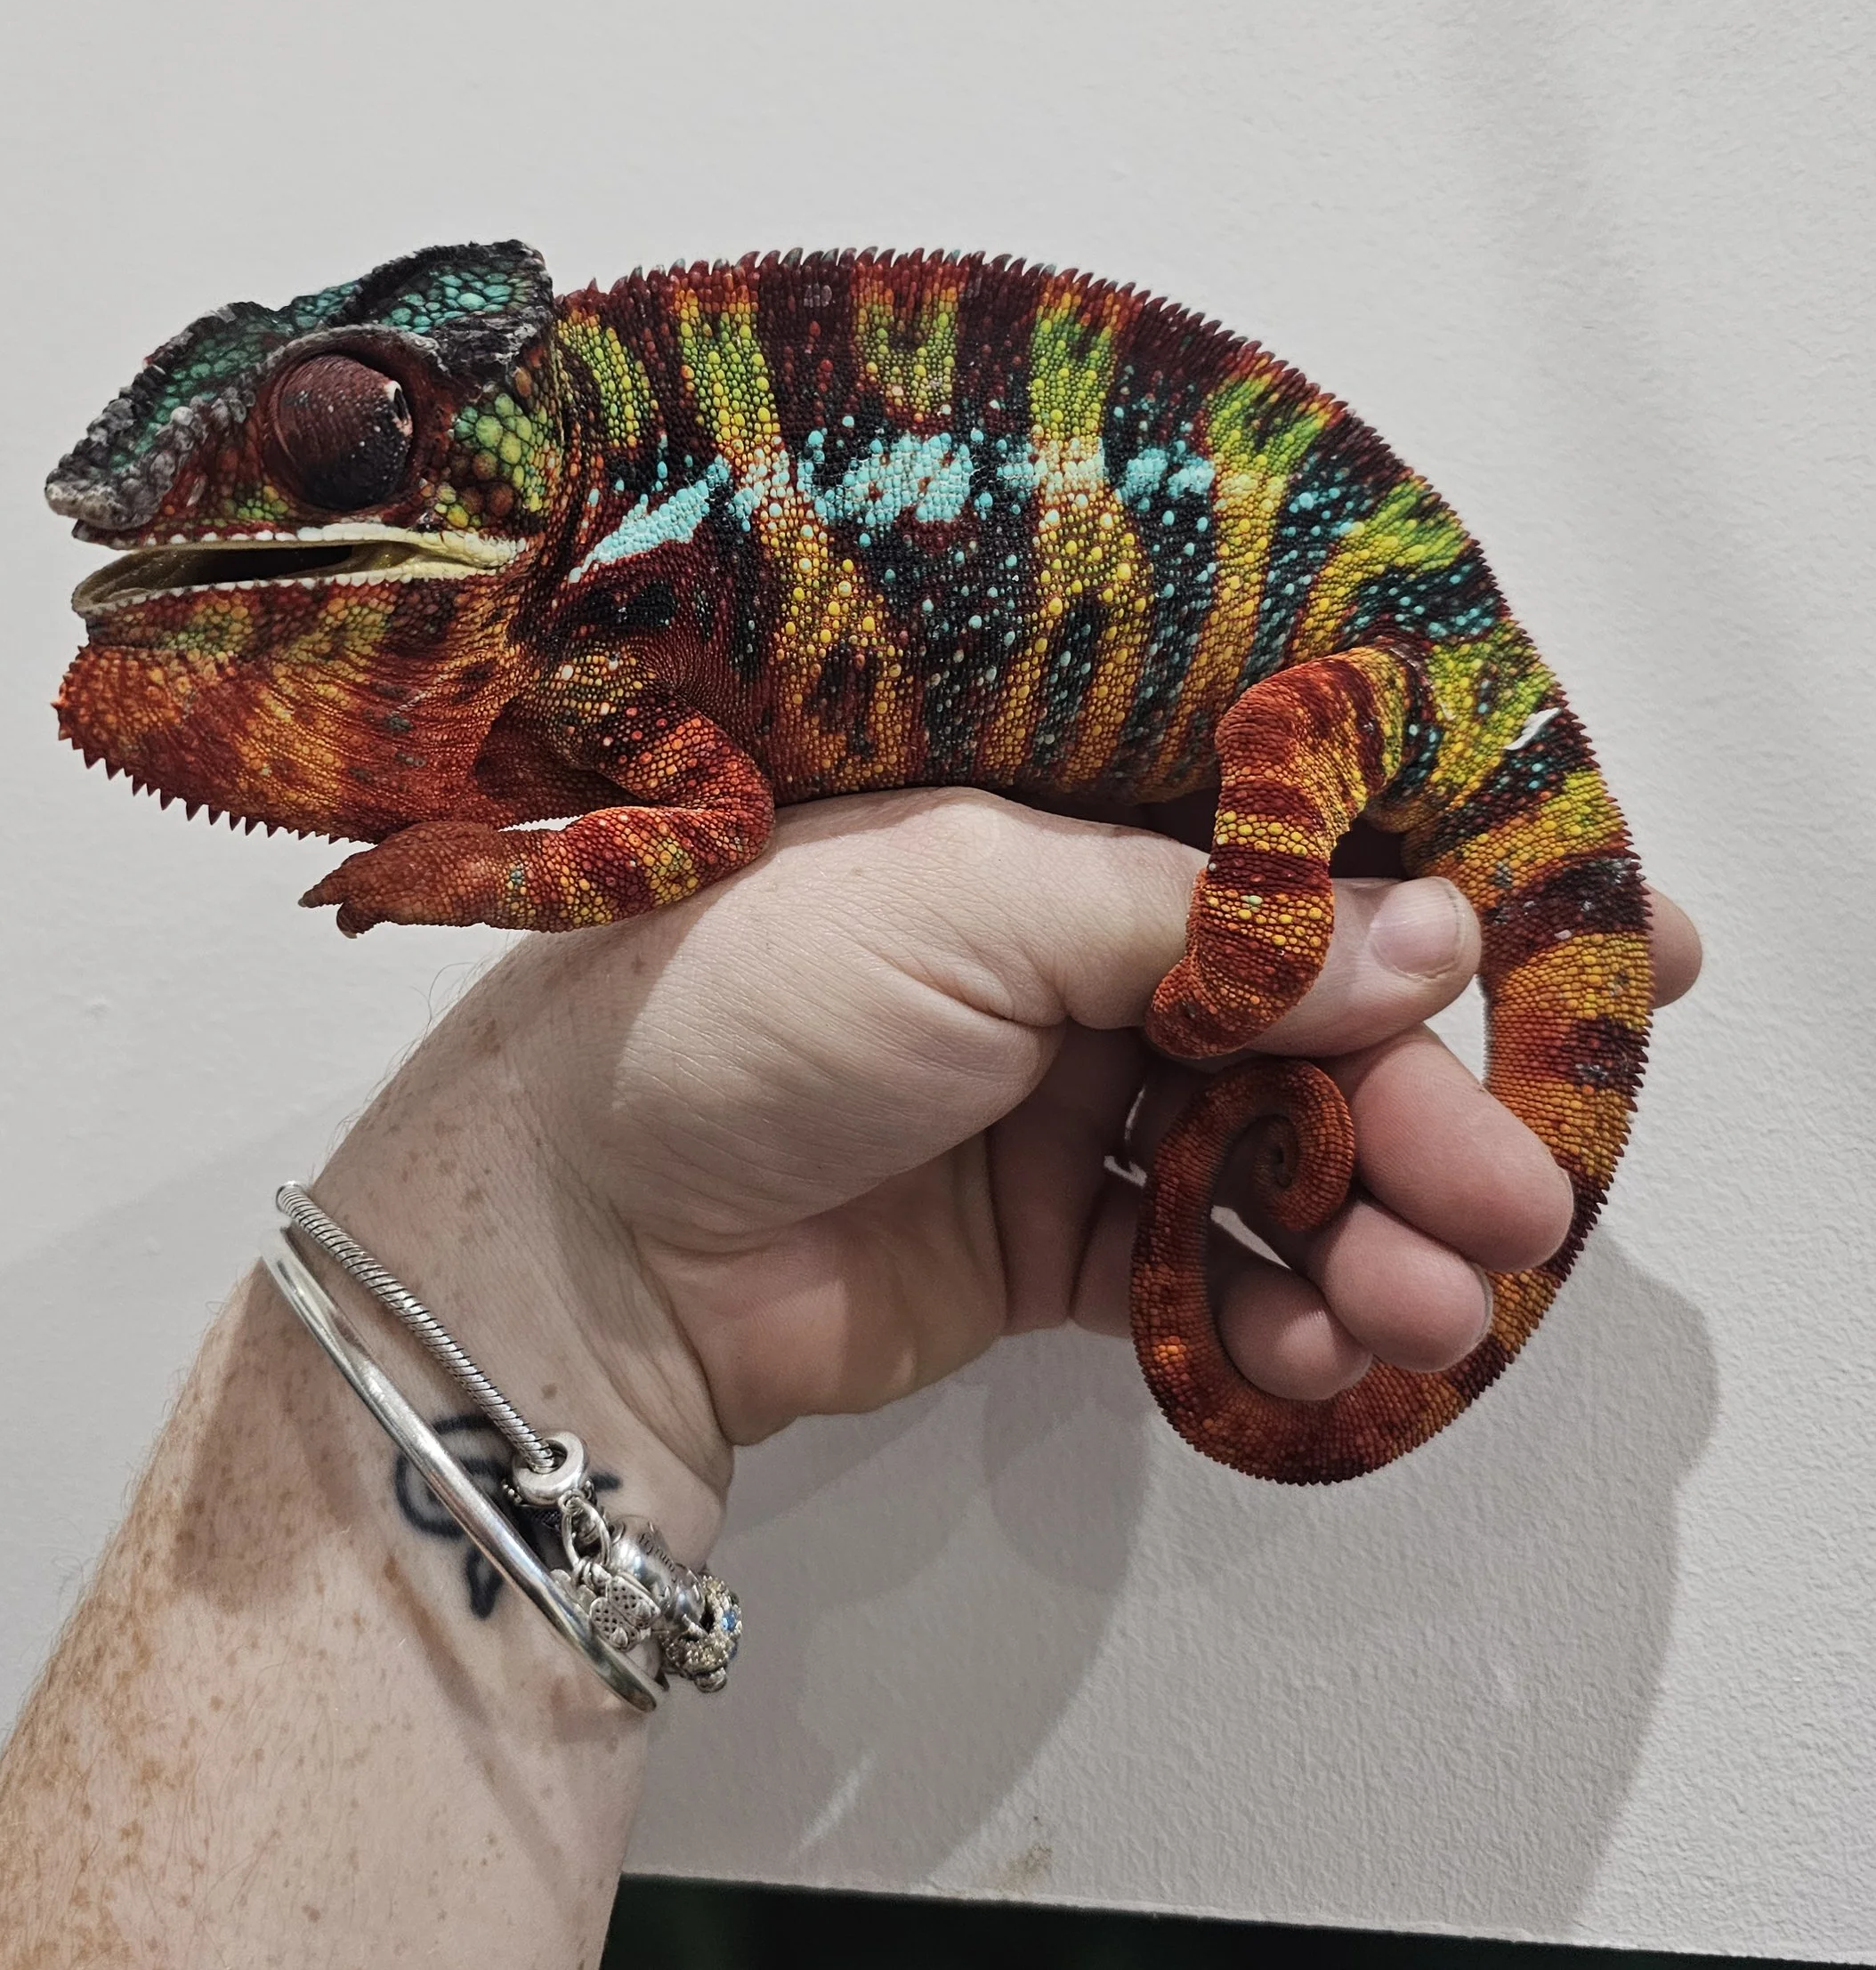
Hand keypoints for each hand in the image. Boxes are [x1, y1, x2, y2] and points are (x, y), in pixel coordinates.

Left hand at [321, 787, 1700, 1495]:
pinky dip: (1270, 1311)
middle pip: (1306, 1027)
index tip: (1608, 954)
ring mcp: (1059, 1108)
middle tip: (1512, 1195)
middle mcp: (1065, 963)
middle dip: (1419, 1113)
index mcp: (1051, 837)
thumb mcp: (972, 902)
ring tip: (1419, 1300)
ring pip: (1269, 1161)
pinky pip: (1201, 1274)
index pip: (1289, 856)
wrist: (576, 1227)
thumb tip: (1427, 937)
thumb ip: (1205, 928)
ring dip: (1362, 1228)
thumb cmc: (732, 1003)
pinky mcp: (1041, 1245)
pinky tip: (1316, 1347)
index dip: (1443, 903)